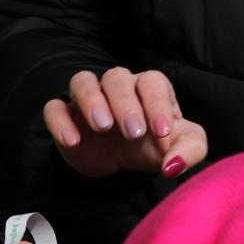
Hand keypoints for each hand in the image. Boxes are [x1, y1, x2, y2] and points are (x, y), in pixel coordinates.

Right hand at [44, 67, 206, 177]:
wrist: (122, 161)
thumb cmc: (154, 145)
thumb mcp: (181, 147)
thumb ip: (189, 152)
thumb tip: (174, 166)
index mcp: (149, 88)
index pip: (152, 82)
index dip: (157, 104)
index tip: (162, 132)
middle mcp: (119, 87)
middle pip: (117, 77)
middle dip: (126, 103)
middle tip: (133, 133)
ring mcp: (89, 98)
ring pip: (83, 81)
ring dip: (92, 100)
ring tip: (102, 127)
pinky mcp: (66, 115)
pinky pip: (54, 107)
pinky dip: (60, 120)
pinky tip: (73, 141)